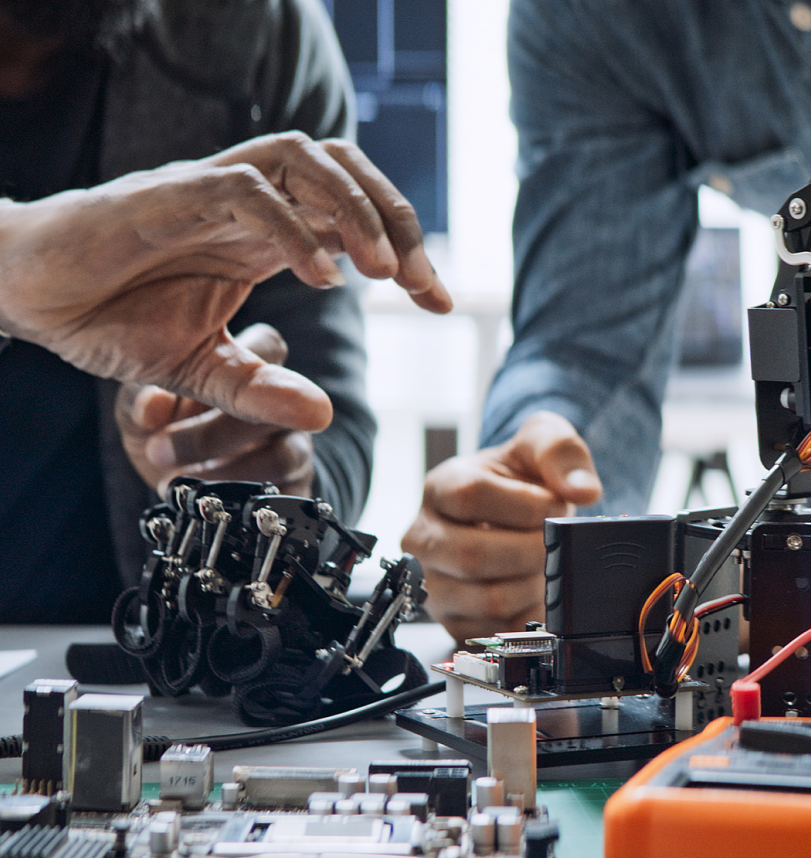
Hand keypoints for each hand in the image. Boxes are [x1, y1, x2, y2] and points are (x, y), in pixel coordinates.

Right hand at [0, 132, 450, 430]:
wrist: (29, 296)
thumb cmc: (112, 317)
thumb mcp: (200, 368)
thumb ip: (258, 388)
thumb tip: (323, 414)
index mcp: (264, 235)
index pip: (353, 218)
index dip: (406, 251)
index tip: (440, 301)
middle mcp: (246, 204)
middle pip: (342, 170)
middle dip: (397, 220)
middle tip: (427, 286)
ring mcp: (207, 193)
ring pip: (300, 160)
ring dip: (354, 209)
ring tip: (385, 272)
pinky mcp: (167, 196)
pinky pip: (243, 192)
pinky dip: (291, 228)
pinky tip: (322, 277)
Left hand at [115, 324, 313, 497]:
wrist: (183, 484)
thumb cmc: (165, 431)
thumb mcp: (143, 412)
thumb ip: (140, 400)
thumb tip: (151, 406)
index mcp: (250, 369)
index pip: (268, 348)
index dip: (239, 370)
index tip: (183, 397)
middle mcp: (282, 407)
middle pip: (280, 405)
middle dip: (216, 432)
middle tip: (161, 449)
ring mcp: (294, 448)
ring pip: (286, 455)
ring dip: (230, 473)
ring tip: (178, 483)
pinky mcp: (294, 492)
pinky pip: (286, 499)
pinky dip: (246, 506)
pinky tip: (209, 506)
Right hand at [402, 412, 602, 643]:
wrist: (513, 514)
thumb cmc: (521, 478)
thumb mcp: (541, 444)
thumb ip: (562, 452)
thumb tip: (583, 491)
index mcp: (440, 487)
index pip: (470, 496)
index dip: (524, 505)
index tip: (555, 505)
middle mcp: (424, 537)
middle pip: (473, 555)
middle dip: (532, 551)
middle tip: (554, 542)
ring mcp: (433, 584)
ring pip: (488, 599)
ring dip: (534, 585)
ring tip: (545, 564)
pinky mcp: (453, 622)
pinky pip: (498, 630)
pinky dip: (529, 614)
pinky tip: (536, 589)